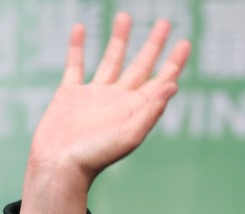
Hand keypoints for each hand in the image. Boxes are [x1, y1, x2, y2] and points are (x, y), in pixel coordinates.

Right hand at [21, 12, 189, 213]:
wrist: (59, 166)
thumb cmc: (95, 156)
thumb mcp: (129, 134)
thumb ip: (150, 110)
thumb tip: (172, 84)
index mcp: (135, 110)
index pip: (160, 81)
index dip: (173, 63)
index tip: (184, 42)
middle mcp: (117, 100)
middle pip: (140, 66)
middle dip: (153, 45)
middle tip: (164, 23)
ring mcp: (94, 96)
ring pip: (110, 60)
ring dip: (119, 39)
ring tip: (125, 16)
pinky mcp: (70, 95)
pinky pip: (75, 65)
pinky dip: (77, 47)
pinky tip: (81, 29)